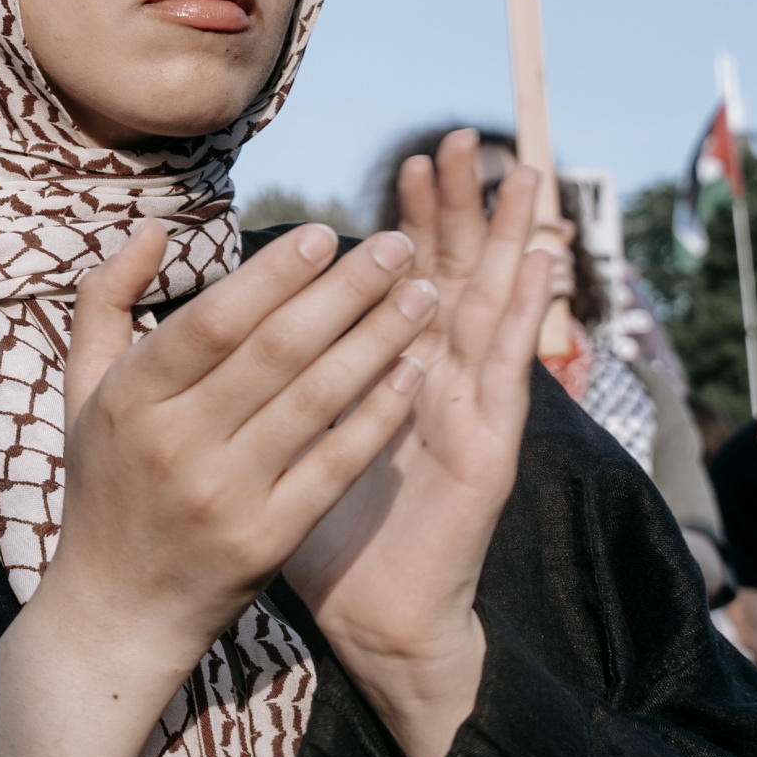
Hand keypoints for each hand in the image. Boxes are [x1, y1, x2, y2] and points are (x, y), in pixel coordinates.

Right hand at [43, 220, 435, 673]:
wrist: (119, 605)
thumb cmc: (107, 480)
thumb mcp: (83, 388)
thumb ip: (105, 300)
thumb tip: (152, 227)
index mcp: (129, 400)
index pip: (212, 321)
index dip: (274, 275)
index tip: (326, 232)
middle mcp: (176, 444)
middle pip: (276, 352)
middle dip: (345, 291)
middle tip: (398, 246)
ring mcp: (226, 495)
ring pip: (317, 401)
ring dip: (378, 341)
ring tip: (422, 294)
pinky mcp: (269, 539)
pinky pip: (336, 463)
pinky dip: (379, 414)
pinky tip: (415, 371)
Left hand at [283, 132, 547, 756]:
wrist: (373, 615)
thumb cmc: (319, 529)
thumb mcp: (279, 441)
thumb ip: (263, 384)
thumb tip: (217, 329)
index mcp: (381, 377)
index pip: (396, 284)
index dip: (410, 223)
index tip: (407, 162)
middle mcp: (432, 383)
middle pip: (450, 277)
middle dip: (458, 211)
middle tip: (461, 141)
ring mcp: (467, 410)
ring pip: (490, 308)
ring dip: (506, 241)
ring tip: (520, 175)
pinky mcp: (490, 445)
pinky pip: (508, 369)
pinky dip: (524, 315)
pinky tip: (539, 264)